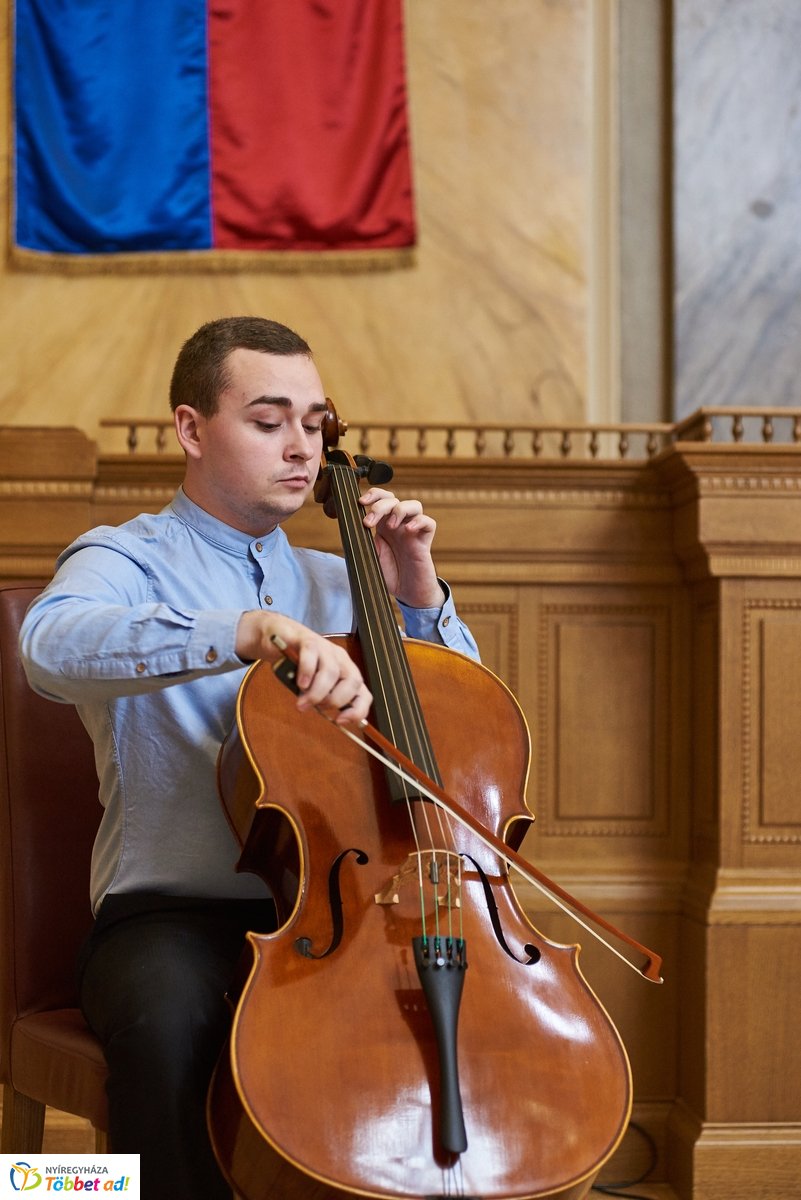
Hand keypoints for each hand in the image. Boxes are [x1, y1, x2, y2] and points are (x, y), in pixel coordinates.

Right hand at [235, 611, 370, 724]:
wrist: (279, 635)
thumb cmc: (298, 663)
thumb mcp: (313, 685)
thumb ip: (321, 697)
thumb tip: (326, 714)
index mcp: (346, 672)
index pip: (364, 694)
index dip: (358, 710)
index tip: (341, 721)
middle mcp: (341, 659)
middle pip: (352, 682)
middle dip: (335, 700)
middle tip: (316, 707)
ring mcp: (325, 648)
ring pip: (331, 672)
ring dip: (316, 692)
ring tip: (302, 702)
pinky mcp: (307, 640)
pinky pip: (312, 656)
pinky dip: (307, 672)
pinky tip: (300, 683)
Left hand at [359, 488, 444, 608]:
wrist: (407, 594)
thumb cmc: (390, 576)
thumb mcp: (370, 557)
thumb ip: (364, 541)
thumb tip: (353, 526)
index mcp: (384, 526)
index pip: (382, 500)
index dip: (373, 495)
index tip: (361, 502)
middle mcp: (399, 525)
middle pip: (394, 499)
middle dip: (380, 506)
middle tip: (368, 523)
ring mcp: (413, 532)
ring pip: (414, 505)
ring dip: (399, 510)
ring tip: (390, 526)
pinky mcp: (424, 542)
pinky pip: (429, 523)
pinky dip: (419, 522)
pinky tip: (408, 530)